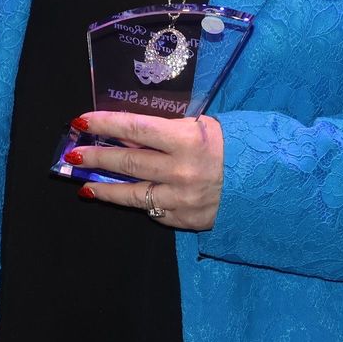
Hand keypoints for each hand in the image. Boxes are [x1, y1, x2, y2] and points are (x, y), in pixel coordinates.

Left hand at [63, 111, 223, 230]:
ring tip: (85, 184)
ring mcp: (181, 198)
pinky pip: (154, 210)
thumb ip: (168, 131)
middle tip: (73, 154)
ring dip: (105, 188)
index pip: (135, 128)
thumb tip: (128, 134)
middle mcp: (181, 170)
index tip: (81, 121)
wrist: (269, 184)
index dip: (105, 123)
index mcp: (188, 139)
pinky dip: (140, 202)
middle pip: (127, 161)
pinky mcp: (185, 219)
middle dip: (96, 156)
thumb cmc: (238, 146)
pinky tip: (126, 196)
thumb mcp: (205, 127)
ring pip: (132, 194)